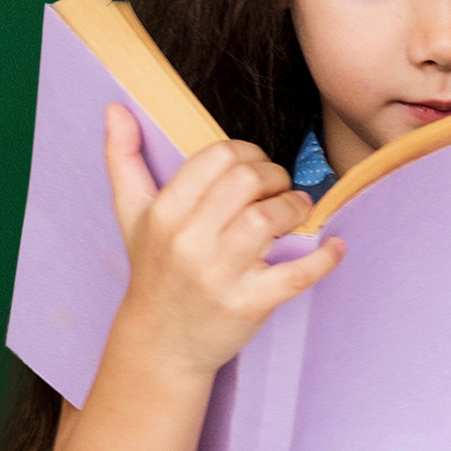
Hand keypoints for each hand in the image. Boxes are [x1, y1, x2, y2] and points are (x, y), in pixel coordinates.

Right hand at [102, 106, 340, 378]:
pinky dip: (323, 258)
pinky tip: (334, 246)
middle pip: (248, 180)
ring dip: (295, 208)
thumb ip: (123, 158)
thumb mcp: (131, 215)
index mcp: (165, 212)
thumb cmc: (153, 270)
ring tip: (297, 212)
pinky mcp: (248, 304)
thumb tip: (115, 107)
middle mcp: (189, 241)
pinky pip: (296, 274)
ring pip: (270, 218)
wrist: (160, 343)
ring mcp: (219, 274)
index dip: (249, 154)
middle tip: (280, 188)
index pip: (219, 156)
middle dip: (275, 176)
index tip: (257, 168)